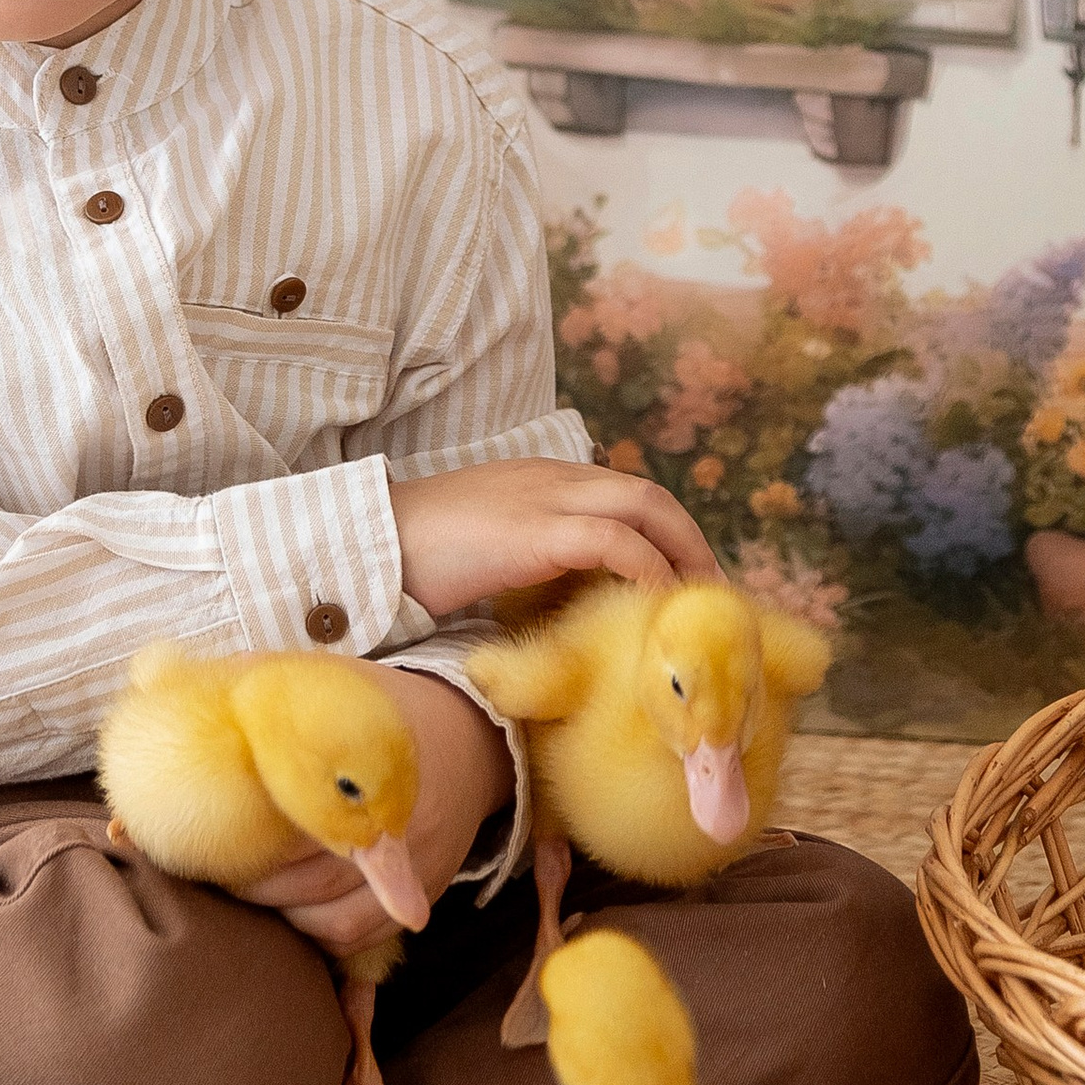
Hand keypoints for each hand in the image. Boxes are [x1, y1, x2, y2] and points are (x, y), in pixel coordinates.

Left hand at [236, 667, 510, 960]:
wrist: (470, 735)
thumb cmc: (382, 707)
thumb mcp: (329, 679)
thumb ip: (259, 681)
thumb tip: (172, 682)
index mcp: (376, 766)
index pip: (308, 814)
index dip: (254, 834)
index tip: (213, 831)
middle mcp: (405, 824)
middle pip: (315, 877)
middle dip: (254, 879)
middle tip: (213, 865)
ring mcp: (418, 866)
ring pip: (334, 919)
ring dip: (282, 912)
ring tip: (247, 889)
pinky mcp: (424, 894)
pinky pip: (358, 937)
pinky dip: (316, 934)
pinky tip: (290, 909)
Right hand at [392, 456, 720, 619]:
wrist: (371, 544)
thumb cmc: (418, 557)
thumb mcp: (488, 548)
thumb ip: (529, 559)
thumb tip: (569, 607)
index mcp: (542, 479)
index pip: (624, 492)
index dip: (665, 531)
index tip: (686, 577)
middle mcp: (552, 477)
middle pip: (648, 493)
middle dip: (691, 540)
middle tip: (712, 592)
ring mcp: (545, 497)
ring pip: (643, 505)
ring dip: (683, 552)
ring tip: (699, 602)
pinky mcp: (535, 530)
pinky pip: (613, 541)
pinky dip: (647, 568)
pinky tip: (659, 602)